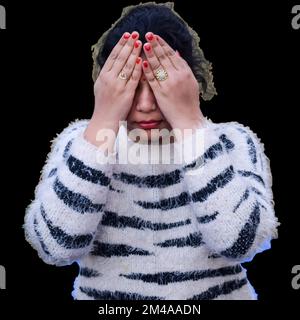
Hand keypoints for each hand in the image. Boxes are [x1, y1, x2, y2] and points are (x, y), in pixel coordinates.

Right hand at [85, 31, 142, 146]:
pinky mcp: (125, 93)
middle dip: (128, 44)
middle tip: (135, 33)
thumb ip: (108, 76)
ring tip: (140, 42)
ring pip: (126, 65)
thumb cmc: (104, 106)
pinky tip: (141, 60)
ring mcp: (117, 85)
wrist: (104, 120)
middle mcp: (109, 78)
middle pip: (120, 57)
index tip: (127, 35)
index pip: (113, 56)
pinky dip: (137, 68)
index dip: (120, 44)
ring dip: (133, 52)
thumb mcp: (101, 88)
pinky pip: (132, 78)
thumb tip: (113, 65)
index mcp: (103, 76)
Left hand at [142, 32, 204, 133]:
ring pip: (158, 66)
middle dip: (155, 44)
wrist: (188, 118)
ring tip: (143, 44)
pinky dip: (147, 70)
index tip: (156, 36)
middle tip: (148, 34)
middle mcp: (178, 76)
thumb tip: (176, 53)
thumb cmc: (189, 101)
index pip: (172, 55)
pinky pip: (152, 79)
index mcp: (185, 72)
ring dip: (150, 54)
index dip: (163, 44)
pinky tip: (141, 62)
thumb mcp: (191, 82)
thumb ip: (183, 67)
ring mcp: (169, 84)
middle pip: (164, 57)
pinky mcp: (161, 93)